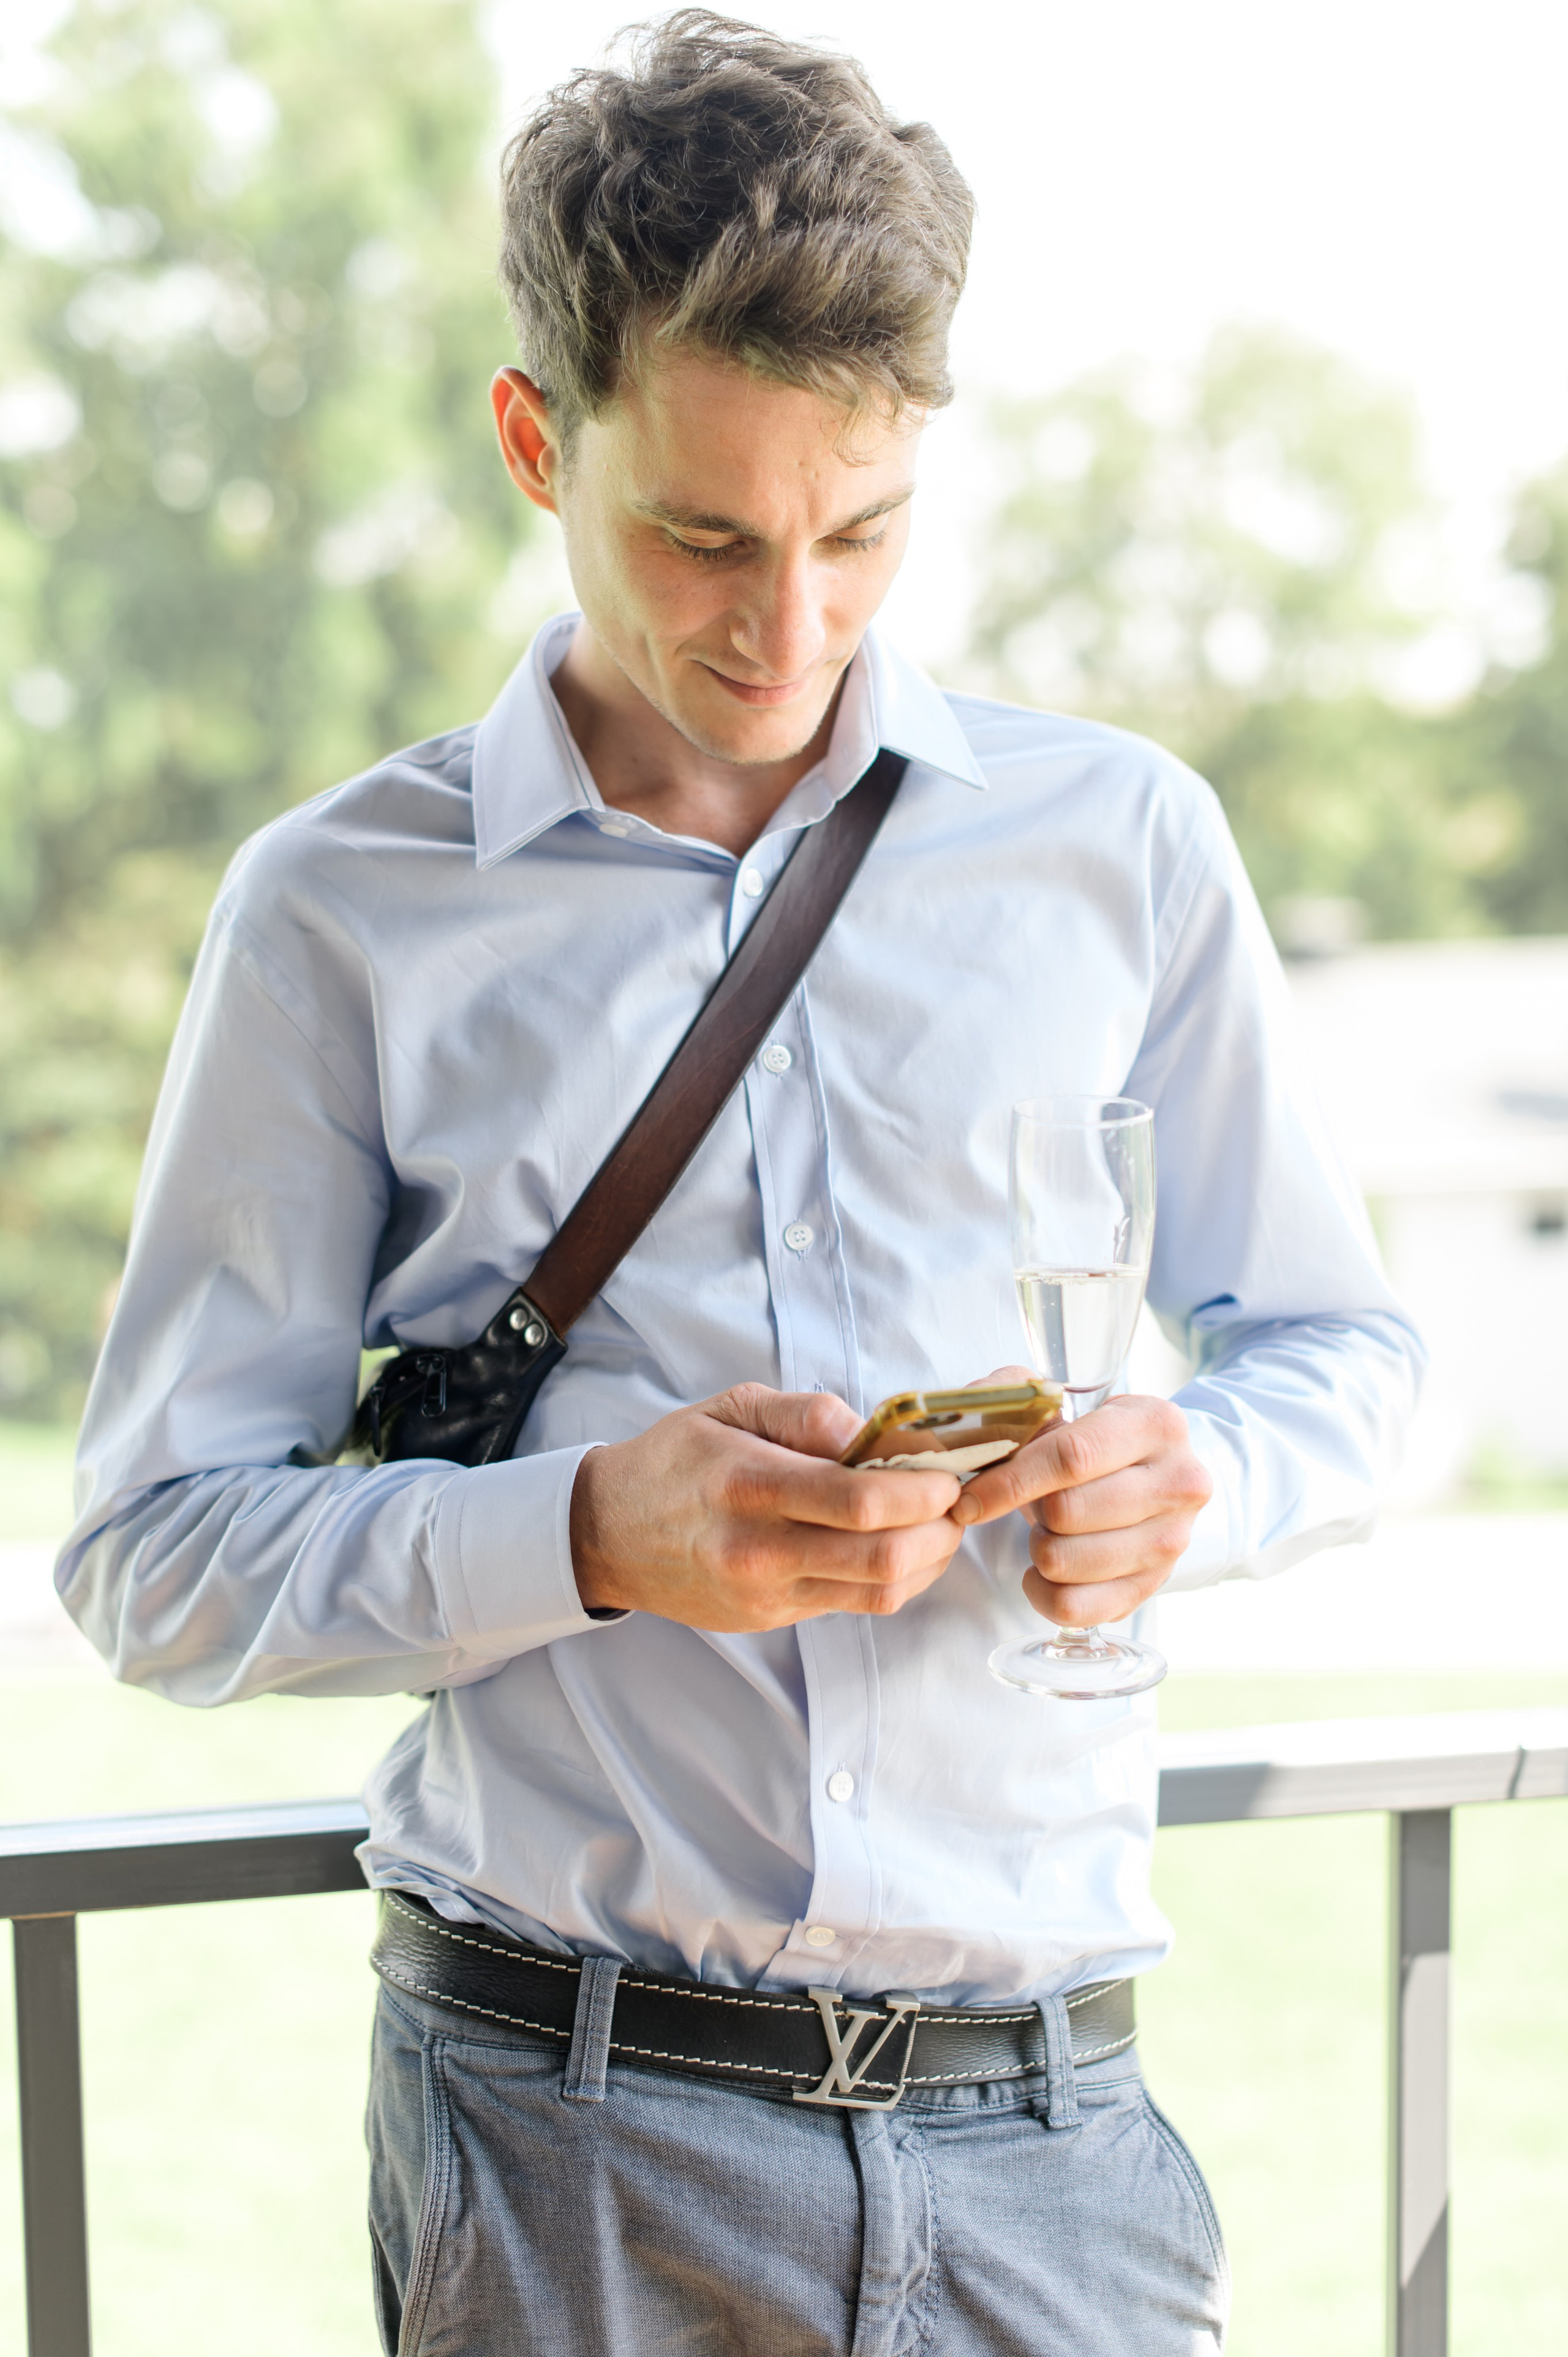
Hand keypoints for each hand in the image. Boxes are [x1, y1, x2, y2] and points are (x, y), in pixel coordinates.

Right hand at [569, 1384, 963, 1630]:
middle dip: (940, 1529)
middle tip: (957, 1498)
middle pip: (883, 1556)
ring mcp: (768, 1593)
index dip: (922, 1490)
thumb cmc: (674, 1460)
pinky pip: (856, 1605)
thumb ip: (805, 1414)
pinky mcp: (774, 1619)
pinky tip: (905, 1547)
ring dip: (930, 1559)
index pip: (859, 1500)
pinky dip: (897, 1579)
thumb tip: (872, 1431)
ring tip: (940, 1524)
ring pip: (880, 1591)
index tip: (948, 1472)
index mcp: (749, 1485)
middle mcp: (759, 1549)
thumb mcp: (730, 1407)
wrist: (609, 1533)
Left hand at [950, 1369, 1211, 1627]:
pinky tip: (1045, 1570)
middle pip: (1067, 1512)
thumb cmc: (1094, 1442)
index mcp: (1156, 1424)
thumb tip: (970, 1438)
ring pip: (1064, 1562)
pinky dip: (1042, 1592)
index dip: (1011, 1480)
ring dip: (1037, 1547)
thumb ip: (1015, 1405)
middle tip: (1034, 1501)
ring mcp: (1170, 1541)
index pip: (1072, 1457)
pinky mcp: (1153, 1587)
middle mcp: (1178, 1484)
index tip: (969, 1498)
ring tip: (1049, 1529)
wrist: (1153, 1476)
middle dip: (1030, 1509)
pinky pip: (1073, 1608)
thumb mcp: (1065, 1408)